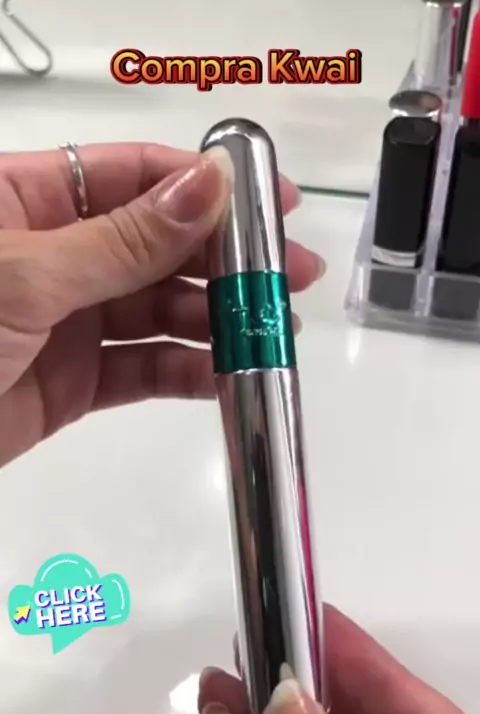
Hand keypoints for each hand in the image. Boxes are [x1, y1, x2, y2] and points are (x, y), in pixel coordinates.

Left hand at [0, 143, 322, 466]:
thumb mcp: (26, 274)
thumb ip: (123, 239)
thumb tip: (205, 187)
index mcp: (28, 200)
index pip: (134, 176)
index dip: (206, 184)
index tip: (270, 201)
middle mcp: (55, 255)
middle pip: (159, 246)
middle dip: (225, 262)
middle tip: (287, 278)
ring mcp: (68, 320)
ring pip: (159, 312)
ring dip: (215, 322)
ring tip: (269, 333)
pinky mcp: (75, 383)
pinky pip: (143, 371)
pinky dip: (187, 374)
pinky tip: (227, 375)